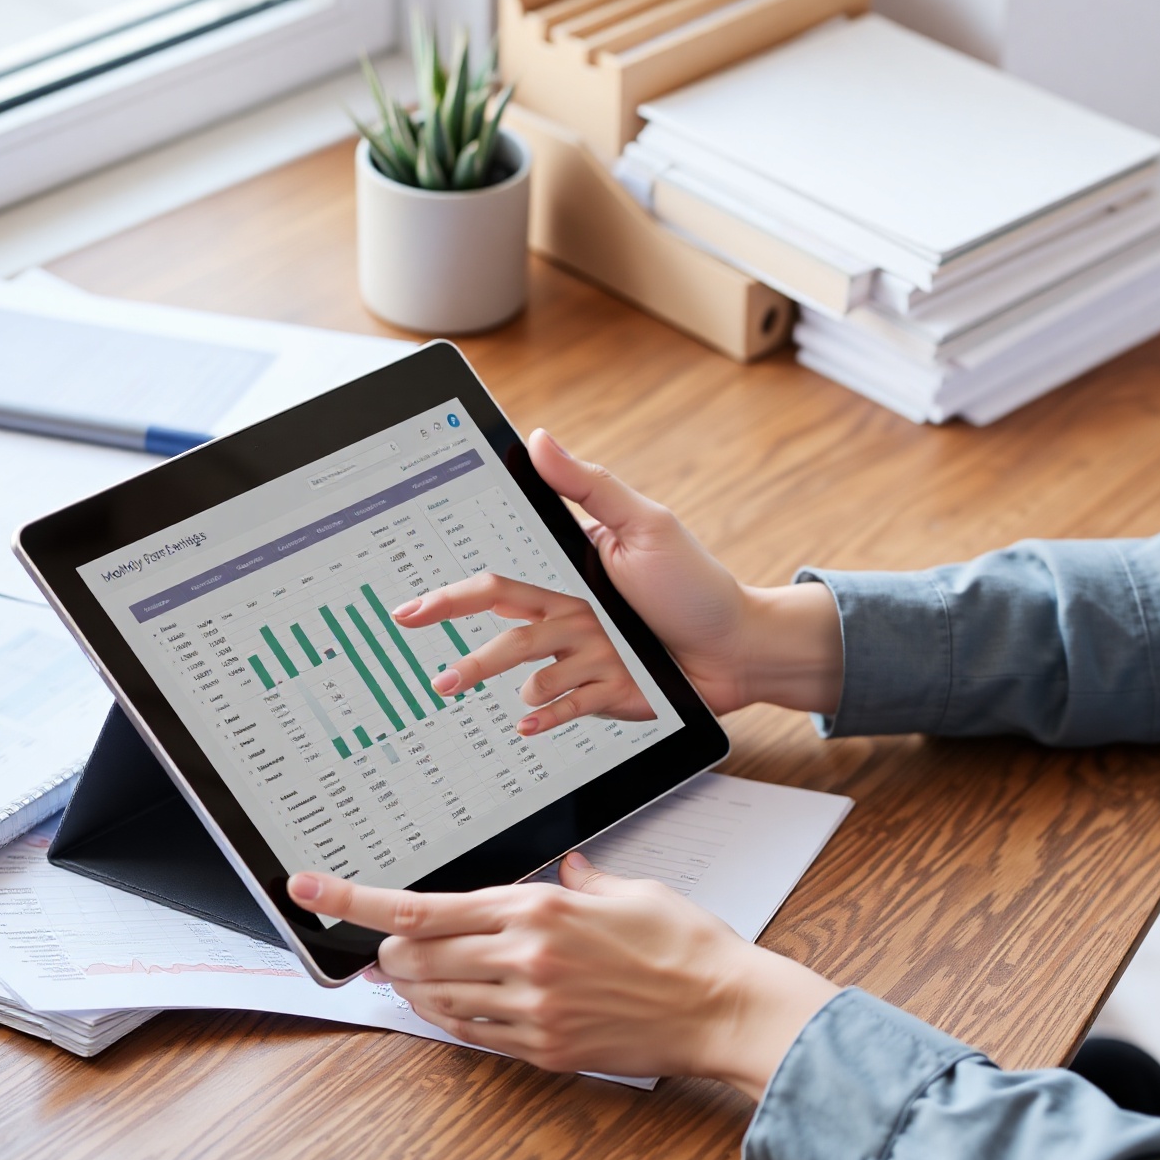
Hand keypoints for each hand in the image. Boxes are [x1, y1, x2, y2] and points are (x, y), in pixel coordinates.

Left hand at [290, 857, 836, 1097]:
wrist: (721, 1006)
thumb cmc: (684, 943)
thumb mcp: (631, 890)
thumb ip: (585, 881)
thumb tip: (567, 873)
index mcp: (539, 908)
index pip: (424, 905)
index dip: (356, 898)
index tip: (312, 889)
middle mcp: (525, 957)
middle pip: (416, 955)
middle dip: (390, 951)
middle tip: (381, 945)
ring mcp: (531, 1009)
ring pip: (436, 1000)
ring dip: (415, 988)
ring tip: (409, 976)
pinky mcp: (544, 1048)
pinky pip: (473, 1035)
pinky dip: (451, 1019)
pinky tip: (452, 1008)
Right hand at [391, 429, 842, 732]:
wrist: (743, 647)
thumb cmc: (698, 582)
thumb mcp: (645, 524)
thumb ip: (589, 486)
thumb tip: (539, 437)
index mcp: (572, 573)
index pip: (503, 580)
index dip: (457, 590)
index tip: (417, 602)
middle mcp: (573, 617)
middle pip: (504, 631)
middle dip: (459, 642)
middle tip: (415, 648)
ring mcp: (588, 658)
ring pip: (527, 672)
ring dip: (497, 679)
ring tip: (455, 684)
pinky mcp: (607, 695)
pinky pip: (563, 708)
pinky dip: (544, 714)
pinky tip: (524, 722)